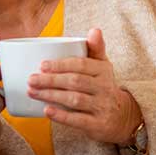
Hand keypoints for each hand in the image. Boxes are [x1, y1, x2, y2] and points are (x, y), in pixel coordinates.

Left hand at [27, 28, 142, 144]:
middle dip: (51, 80)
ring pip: (75, 100)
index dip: (61, 65)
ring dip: (51, 96)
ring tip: (32, 92)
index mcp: (103, 70)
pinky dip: (61, 116)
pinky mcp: (99, 125)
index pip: (81, 65)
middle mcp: (105, 88)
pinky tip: (47, 111)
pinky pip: (78, 120)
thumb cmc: (103, 86)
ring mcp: (103, 107)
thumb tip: (94, 29)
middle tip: (31, 79)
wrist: (124, 117)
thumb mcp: (103, 67)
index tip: (42, 65)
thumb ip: (96, 48)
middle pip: (75, 82)